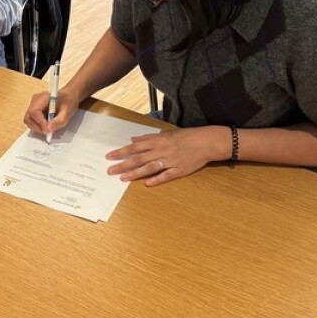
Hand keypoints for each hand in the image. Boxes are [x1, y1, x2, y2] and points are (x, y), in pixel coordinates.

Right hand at [23, 86, 79, 139]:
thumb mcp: (68, 111)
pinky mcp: (34, 110)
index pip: (34, 111)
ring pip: (29, 120)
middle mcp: (35, 100)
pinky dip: (38, 126)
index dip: (39, 122)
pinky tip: (47, 125)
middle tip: (49, 132)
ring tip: (49, 128)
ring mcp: (33, 105)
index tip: (48, 130)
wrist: (69, 96)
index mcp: (43, 97)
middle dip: (38, 127)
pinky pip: (31, 121)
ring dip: (38, 128)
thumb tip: (49, 129)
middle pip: (29, 117)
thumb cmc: (69, 101)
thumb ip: (59, 120)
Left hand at [105, 126, 226, 186]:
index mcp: (158, 141)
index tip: (109, 156)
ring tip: (123, 178)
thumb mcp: (166, 133)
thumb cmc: (186, 137)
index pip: (135, 147)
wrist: (206, 142)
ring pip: (150, 167)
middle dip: (123, 164)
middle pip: (139, 158)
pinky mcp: (179, 169)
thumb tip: (134, 139)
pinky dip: (157, 179)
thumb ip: (149, 138)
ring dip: (135, 173)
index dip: (121, 152)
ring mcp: (171, 160)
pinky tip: (147, 184)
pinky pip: (166, 175)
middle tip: (110, 170)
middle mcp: (162, 150)